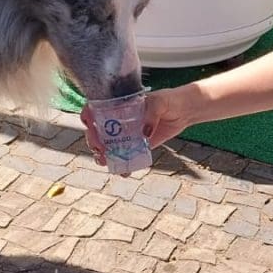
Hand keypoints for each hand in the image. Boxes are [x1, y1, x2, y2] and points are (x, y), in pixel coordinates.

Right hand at [80, 86, 194, 165]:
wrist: (184, 111)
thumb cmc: (170, 100)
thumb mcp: (159, 102)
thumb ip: (151, 113)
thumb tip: (144, 132)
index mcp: (120, 105)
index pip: (96, 109)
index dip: (87, 117)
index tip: (89, 125)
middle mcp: (120, 120)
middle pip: (98, 131)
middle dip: (94, 141)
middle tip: (100, 149)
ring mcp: (128, 133)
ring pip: (108, 145)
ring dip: (103, 155)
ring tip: (104, 161)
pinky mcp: (138, 145)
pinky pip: (126, 156)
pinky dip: (123, 165)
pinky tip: (123, 171)